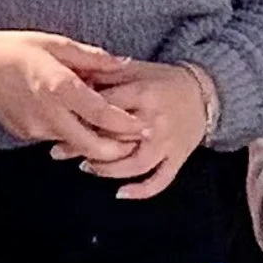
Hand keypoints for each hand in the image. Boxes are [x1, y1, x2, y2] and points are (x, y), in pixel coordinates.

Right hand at [0, 26, 144, 159]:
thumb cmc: (14, 48)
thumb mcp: (55, 43)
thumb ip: (92, 58)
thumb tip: (123, 63)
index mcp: (58, 86)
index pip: (102, 115)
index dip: (126, 124)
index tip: (145, 126)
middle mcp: (48, 113)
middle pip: (93, 145)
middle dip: (118, 149)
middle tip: (135, 142)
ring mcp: (35, 128)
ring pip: (76, 144)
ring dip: (95, 142)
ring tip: (112, 131)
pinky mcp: (25, 135)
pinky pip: (56, 138)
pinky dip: (72, 134)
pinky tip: (78, 121)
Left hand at [66, 62, 207, 199]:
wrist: (202, 92)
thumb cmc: (162, 80)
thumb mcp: (135, 69)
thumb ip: (105, 75)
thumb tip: (72, 80)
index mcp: (143, 94)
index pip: (105, 109)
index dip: (80, 117)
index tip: (59, 122)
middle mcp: (155, 121)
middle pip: (116, 139)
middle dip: (84, 147)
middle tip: (59, 150)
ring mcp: (168, 143)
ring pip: (135, 165)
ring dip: (107, 170)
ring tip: (86, 166)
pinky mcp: (178, 158)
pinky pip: (160, 180)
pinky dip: (141, 191)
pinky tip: (120, 193)